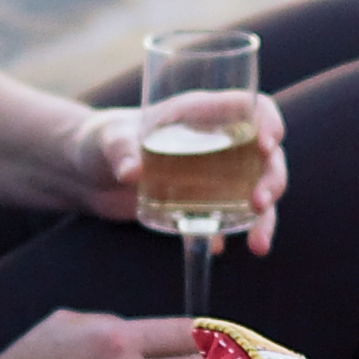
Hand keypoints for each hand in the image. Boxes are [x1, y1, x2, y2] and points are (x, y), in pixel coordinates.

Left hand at [72, 93, 287, 249]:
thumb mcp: (108, 140)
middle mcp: (217, 142)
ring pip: (255, 191)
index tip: (266, 145)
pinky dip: (228, 235)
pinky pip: (226, 219)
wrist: (86, 172)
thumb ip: (120, 150)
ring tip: (257, 246)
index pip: (253, 108)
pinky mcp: (200, 203)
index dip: (268, 122)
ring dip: (264, 217)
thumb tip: (131, 173)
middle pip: (265, 157)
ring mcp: (213, 175)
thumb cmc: (99, 140)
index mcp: (202, 113)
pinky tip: (217, 250)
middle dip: (272, 180)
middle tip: (259, 204)